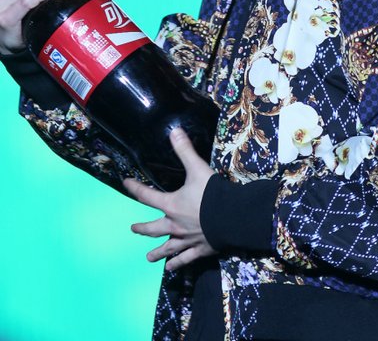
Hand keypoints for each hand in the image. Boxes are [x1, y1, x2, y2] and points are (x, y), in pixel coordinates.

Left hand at [123, 127, 216, 270]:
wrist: (232, 218)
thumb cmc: (212, 194)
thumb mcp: (197, 169)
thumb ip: (185, 150)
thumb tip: (174, 130)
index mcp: (171, 205)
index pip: (147, 196)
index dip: (135, 188)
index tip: (125, 183)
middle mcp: (175, 224)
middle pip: (154, 228)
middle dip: (143, 228)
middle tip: (133, 229)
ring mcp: (187, 239)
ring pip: (168, 248)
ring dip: (157, 253)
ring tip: (149, 258)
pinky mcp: (200, 249)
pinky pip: (186, 259)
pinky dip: (178, 264)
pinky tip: (172, 268)